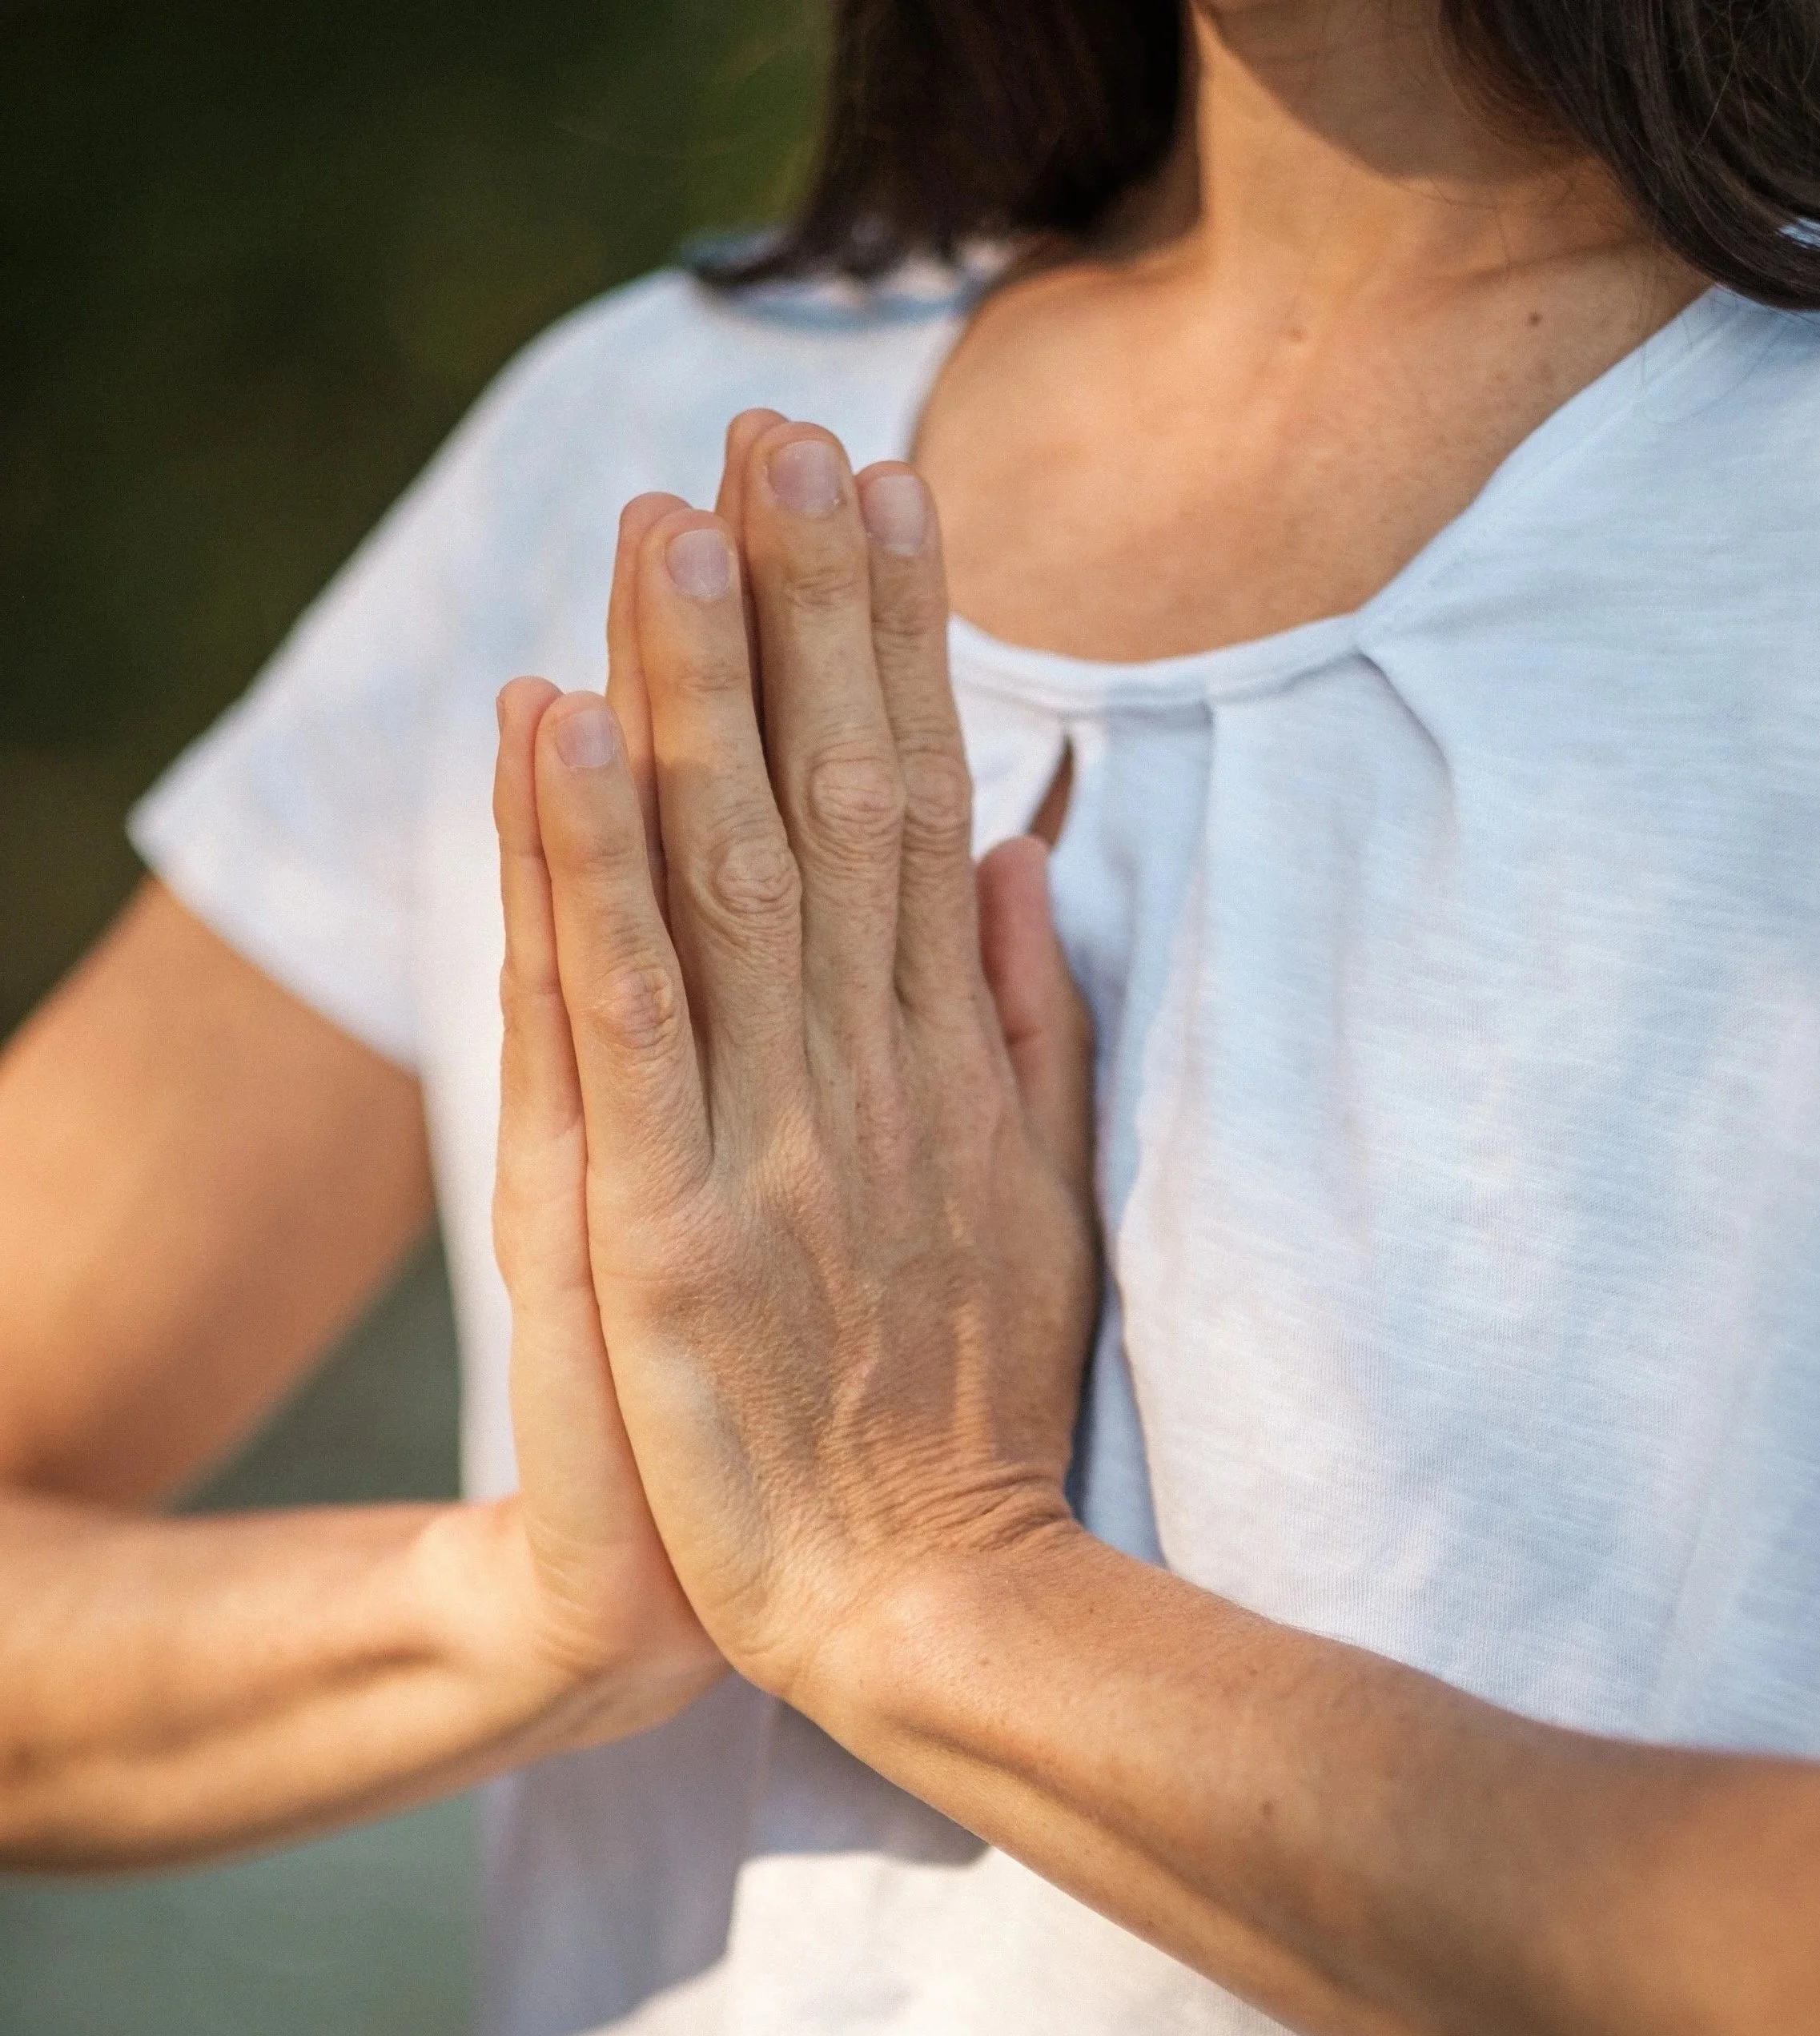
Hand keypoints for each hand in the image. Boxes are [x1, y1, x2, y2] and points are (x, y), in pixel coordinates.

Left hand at [496, 418, 1095, 1700]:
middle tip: (780, 427)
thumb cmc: (974, 1416)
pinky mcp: (670, 1229)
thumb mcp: (1044, 1205)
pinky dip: (586, 869)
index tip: (886, 490)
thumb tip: (1019, 854)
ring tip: (670, 511)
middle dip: (808, 607)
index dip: (902, 642)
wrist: (930, 1607)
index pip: (923, 808)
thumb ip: (1027, 1028)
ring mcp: (772, 1144)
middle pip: (833, 800)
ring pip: (729, 875)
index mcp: (946, 1066)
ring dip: (699, 686)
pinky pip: (627, 1018)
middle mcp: (867, 1074)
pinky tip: (559, 729)